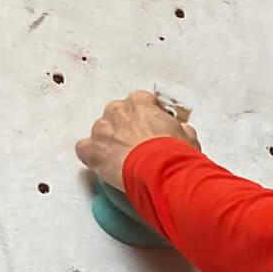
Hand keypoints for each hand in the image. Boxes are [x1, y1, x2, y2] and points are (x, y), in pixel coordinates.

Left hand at [75, 91, 199, 190]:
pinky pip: (85, 149)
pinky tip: (102, 164)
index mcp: (141, 103)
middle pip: (116, 113)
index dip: (147, 115)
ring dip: (109, 141)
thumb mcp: (187, 137)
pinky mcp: (93, 151)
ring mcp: (102, 130)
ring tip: (122, 158)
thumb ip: (179, 129)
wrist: (161, 170)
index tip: (152, 126)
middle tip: (138, 143)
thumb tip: (181, 133)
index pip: (140, 101)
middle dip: (125, 127)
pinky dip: (92, 155)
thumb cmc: (175, 153)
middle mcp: (118, 111)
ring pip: (101, 131)